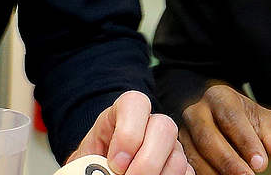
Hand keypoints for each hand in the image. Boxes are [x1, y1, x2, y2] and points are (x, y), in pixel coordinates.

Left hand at [69, 90, 190, 174]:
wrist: (97, 172)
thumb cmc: (92, 164)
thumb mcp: (85, 160)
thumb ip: (88, 164)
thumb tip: (95, 172)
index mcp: (124, 113)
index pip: (134, 103)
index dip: (127, 133)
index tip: (114, 164)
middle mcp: (151, 124)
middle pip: (164, 127)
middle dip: (146, 161)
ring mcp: (170, 145)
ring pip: (177, 156)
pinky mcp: (180, 166)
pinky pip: (185, 174)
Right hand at [177, 85, 270, 174]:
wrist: (221, 121)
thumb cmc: (247, 121)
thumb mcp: (264, 122)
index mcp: (218, 97)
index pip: (230, 118)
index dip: (246, 142)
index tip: (261, 164)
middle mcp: (195, 111)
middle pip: (207, 137)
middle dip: (229, 161)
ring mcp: (183, 132)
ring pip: (194, 155)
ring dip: (215, 172)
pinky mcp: (179, 150)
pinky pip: (188, 166)